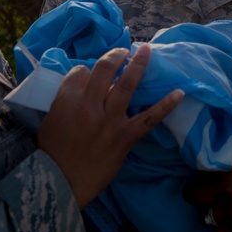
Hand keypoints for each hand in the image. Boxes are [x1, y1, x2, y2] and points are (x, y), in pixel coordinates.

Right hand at [38, 44, 182, 207]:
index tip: (93, 74)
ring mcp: (109, 121)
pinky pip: (148, 118)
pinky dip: (165, 105)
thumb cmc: (54, 150)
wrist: (61, 181)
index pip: (82, 72)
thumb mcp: (52, 116)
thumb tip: (88, 83)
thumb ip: (68, 97)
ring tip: (146, 50)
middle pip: (104, 70)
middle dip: (115, 55)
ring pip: (126, 86)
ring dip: (138, 65)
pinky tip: (179, 92)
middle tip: (124, 50)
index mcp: (68, 100)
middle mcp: (89, 106)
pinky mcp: (124, 137)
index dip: (89, 70)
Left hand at [184, 144, 231, 231]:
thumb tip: (228, 154)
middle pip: (195, 200)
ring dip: (217, 211)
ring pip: (212, 218)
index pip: (194, 180)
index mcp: (229, 172)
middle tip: (211, 191)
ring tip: (231, 203)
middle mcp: (228, 196)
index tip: (205, 175)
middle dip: (200, 196)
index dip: (197, 178)